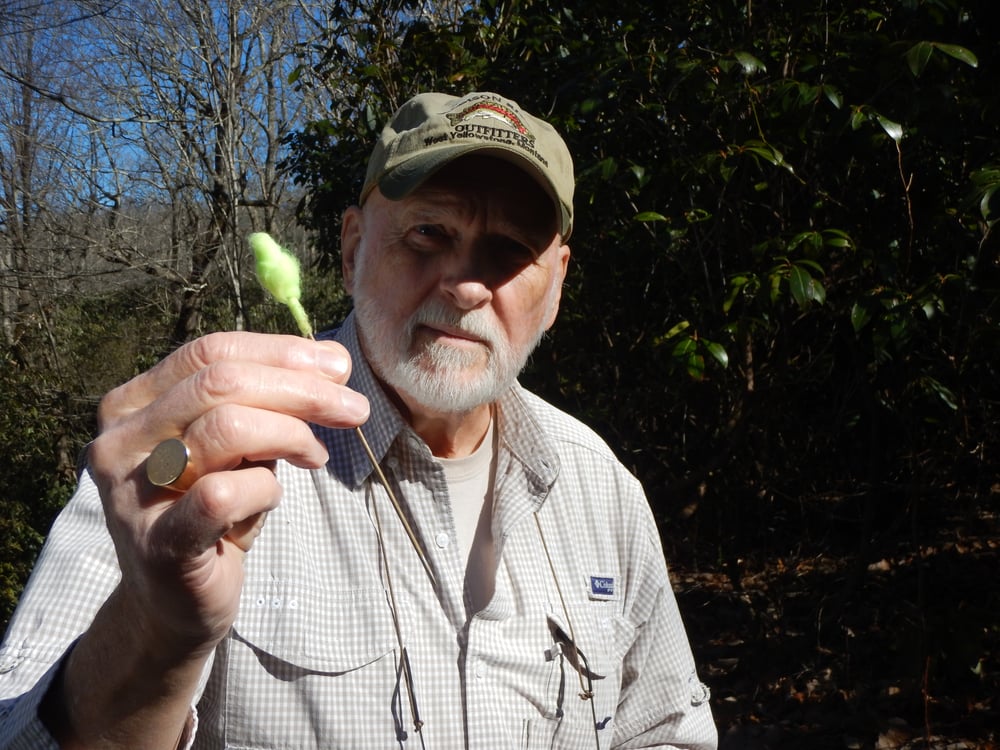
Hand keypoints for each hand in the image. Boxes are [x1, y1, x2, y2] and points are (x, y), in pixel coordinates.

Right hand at [87, 331, 368, 655]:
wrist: (177, 603)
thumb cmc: (213, 512)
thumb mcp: (240, 444)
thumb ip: (271, 400)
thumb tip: (334, 360)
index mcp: (132, 403)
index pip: (210, 352)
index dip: (280, 353)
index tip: (338, 366)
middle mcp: (120, 441)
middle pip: (221, 382)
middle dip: (301, 389)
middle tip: (354, 408)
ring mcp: (131, 493)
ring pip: (226, 428)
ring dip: (291, 435)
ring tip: (314, 456)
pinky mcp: (158, 542)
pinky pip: (225, 493)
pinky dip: (266, 489)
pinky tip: (272, 498)